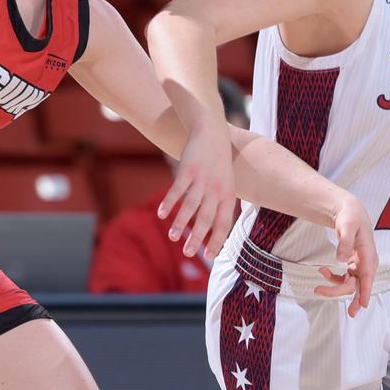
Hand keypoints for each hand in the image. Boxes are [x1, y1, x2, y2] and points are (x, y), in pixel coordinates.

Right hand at [158, 113, 237, 258]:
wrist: (212, 133)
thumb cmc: (218, 163)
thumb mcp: (226, 184)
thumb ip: (221, 205)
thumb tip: (215, 229)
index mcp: (228, 195)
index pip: (224, 223)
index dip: (217, 240)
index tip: (209, 256)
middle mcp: (216, 189)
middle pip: (207, 218)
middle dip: (197, 237)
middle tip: (187, 253)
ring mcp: (202, 179)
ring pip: (191, 206)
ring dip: (181, 223)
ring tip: (173, 237)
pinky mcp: (188, 169)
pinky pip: (178, 190)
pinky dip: (170, 203)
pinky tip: (162, 215)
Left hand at [314, 193, 375, 316]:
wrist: (352, 213)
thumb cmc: (351, 218)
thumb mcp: (347, 226)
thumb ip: (345, 242)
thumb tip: (340, 260)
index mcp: (369, 255)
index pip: (367, 277)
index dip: (365, 292)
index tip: (363, 306)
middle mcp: (368, 264)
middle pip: (356, 285)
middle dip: (338, 292)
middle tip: (318, 291)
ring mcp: (361, 267)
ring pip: (350, 285)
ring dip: (334, 287)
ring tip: (317, 287)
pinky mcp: (355, 267)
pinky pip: (345, 279)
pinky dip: (332, 278)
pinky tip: (322, 270)